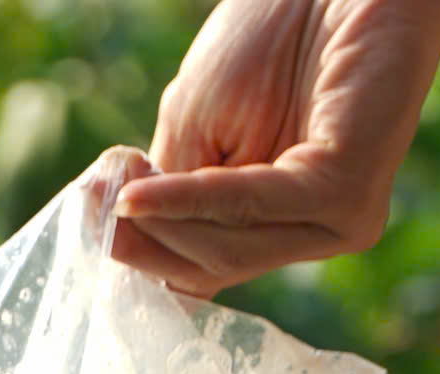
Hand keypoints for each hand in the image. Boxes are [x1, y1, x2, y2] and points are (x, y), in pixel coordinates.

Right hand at [112, 0, 439, 296]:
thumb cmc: (275, 37)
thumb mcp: (199, 127)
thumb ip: (169, 187)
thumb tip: (114, 233)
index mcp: (280, 223)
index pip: (199, 267)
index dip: (139, 252)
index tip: (91, 210)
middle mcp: (313, 233)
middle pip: (209, 270)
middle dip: (145, 244)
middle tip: (99, 204)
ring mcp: (337, 221)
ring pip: (228, 252)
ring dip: (164, 223)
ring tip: (121, 191)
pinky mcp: (348, 191)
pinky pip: (254, 208)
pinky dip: (192, 200)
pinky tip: (141, 195)